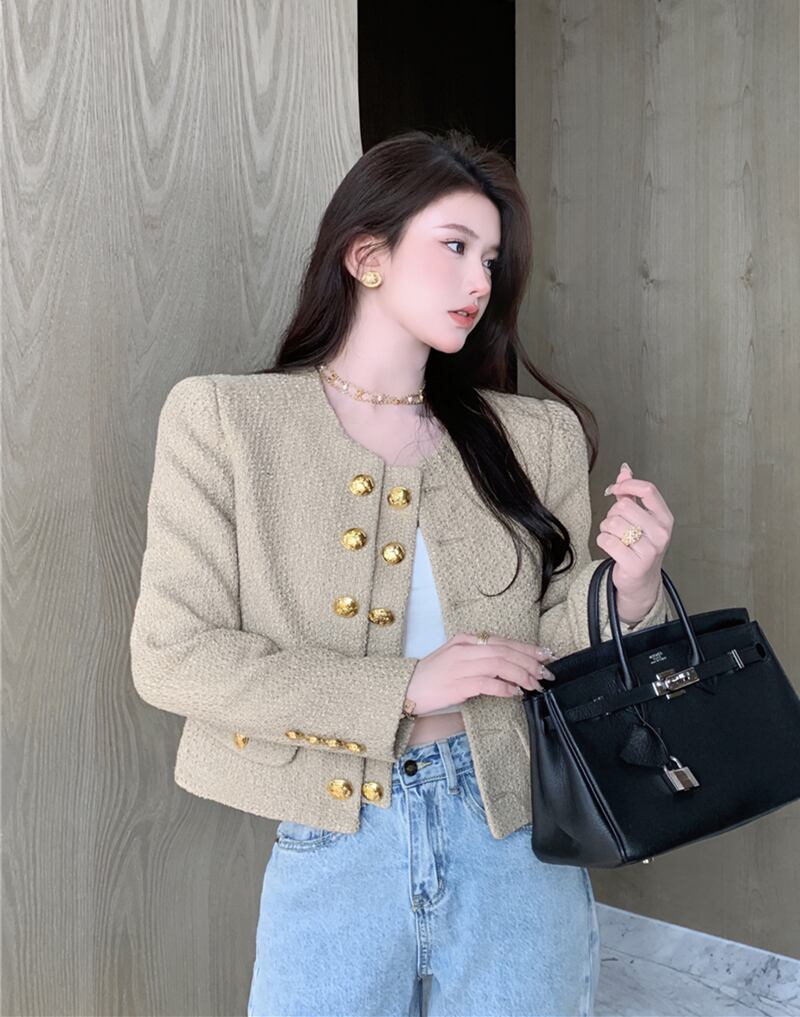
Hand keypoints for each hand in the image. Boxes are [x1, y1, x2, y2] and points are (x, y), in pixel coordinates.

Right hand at [405, 632, 556, 715]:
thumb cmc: (432, 676)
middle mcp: (464, 649)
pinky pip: (488, 682)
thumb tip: (508, 666)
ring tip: (535, 684)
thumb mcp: (455, 658)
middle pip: (504, 650)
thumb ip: (479, 658)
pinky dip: (505, 687)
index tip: (544, 654)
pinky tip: (515, 692)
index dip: (526, 648)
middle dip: (529, 661)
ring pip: (499, 664)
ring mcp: (461, 665)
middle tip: (546, 672)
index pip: (502, 641)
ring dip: (521, 674)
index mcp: (465, 640)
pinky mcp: (458, 684)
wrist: (406, 688)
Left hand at [596, 462, 673, 620]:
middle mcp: (661, 533)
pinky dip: (602, 541)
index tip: (614, 489)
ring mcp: (651, 549)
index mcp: (665, 518)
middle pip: (624, 507)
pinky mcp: (636, 563)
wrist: (642, 581)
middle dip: (612, 514)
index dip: (626, 486)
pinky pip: (606, 540)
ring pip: (612, 523)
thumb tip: (625, 470)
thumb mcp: (640, 518)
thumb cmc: (640, 546)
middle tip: (616, 526)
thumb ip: (631, 494)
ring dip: (606, 529)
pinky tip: (611, 548)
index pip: (647, 490)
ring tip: (615, 538)